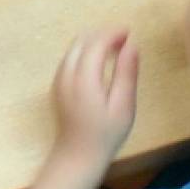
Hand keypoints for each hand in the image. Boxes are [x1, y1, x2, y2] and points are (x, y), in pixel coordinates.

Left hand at [52, 29, 138, 161]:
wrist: (78, 156)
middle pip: (81, 41)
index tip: (129, 33)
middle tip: (123, 40)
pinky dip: (84, 52)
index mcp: (84, 78)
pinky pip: (69, 58)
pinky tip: (98, 62)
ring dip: (92, 42)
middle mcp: (66, 74)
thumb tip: (132, 45)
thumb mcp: (123, 106)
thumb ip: (126, 73)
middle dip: (102, 35)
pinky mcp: (57, 85)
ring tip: (114, 49)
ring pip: (73, 48)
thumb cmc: (106, 134)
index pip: (96, 43)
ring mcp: (58, 79)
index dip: (112, 34)